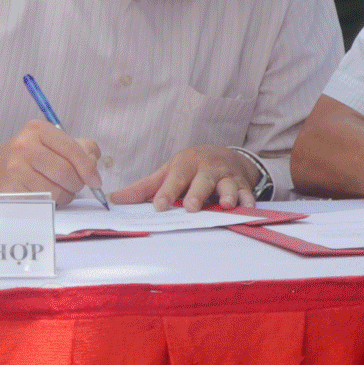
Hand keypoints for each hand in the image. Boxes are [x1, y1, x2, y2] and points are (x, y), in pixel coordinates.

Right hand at [0, 119, 102, 205]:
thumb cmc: (27, 155)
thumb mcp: (50, 141)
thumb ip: (77, 146)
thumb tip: (94, 159)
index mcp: (38, 129)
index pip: (72, 149)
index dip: (88, 168)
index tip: (96, 180)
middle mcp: (25, 146)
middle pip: (66, 172)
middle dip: (78, 184)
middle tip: (76, 186)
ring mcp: (16, 168)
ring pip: (56, 191)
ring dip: (66, 196)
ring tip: (60, 190)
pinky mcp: (12, 189)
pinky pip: (43, 201)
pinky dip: (52, 202)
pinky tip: (46, 194)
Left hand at [111, 145, 262, 210]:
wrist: (224, 155)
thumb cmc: (189, 168)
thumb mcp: (166, 173)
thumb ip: (142, 188)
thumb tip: (114, 199)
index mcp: (185, 165)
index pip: (174, 179)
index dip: (167, 192)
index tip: (159, 206)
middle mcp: (206, 169)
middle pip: (202, 181)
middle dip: (197, 193)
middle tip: (191, 207)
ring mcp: (226, 177)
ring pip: (228, 185)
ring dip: (227, 195)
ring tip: (225, 205)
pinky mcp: (243, 185)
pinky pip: (247, 194)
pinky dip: (249, 201)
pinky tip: (249, 209)